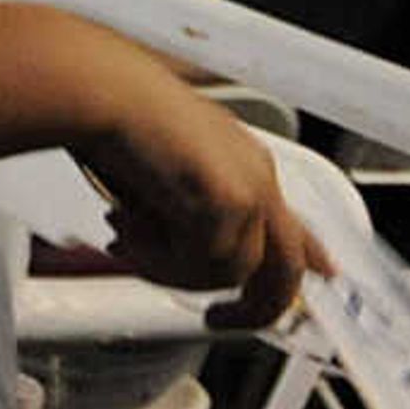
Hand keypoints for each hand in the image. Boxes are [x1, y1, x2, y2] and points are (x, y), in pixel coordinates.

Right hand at [74, 75, 333, 330]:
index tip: (316, 279)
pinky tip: (124, 227)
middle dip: (252, 307)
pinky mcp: (229, 205)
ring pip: (230, 274)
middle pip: (284, 269)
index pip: (293, 226)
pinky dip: (157, 261)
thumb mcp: (152, 165)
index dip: (306, 259)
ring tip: (126, 239)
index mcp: (244, 162)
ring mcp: (248, 191)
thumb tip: (157, 239)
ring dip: (171, 270)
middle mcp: (256, 176)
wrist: (93, 88)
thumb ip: (174, 209)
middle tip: (216, 320)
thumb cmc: (105, 110)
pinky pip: (203, 267)